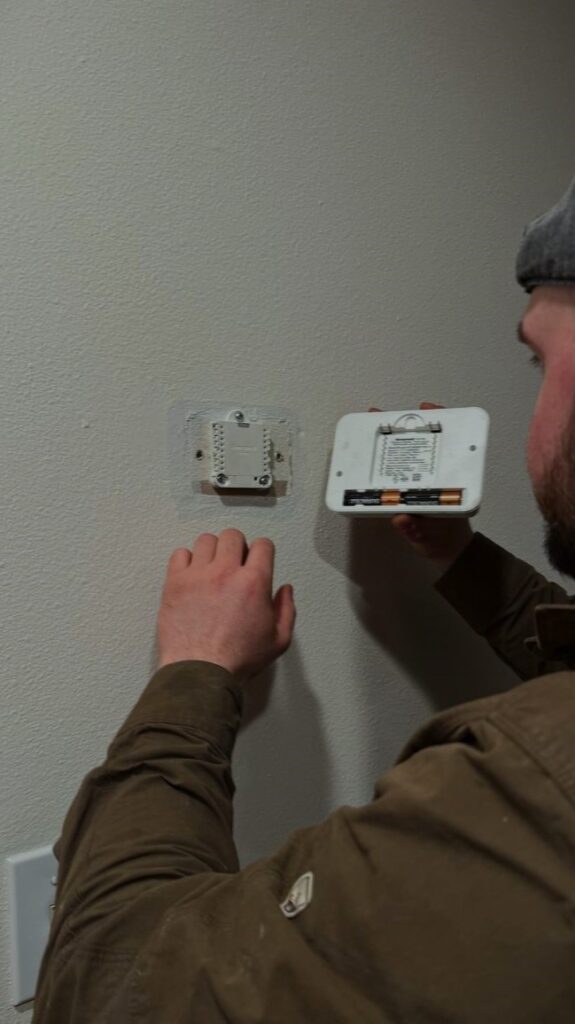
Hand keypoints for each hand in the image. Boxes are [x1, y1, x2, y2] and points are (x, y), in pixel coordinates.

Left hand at [157, 529, 295, 679]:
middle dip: (237, 546)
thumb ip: (287, 610)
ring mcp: (198, 575)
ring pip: (205, 540)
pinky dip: (187, 561)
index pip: (263, 545)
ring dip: (212, 550)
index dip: (263, 552)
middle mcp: (226, 572)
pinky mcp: (175, 583)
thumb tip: (285, 589)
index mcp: (254, 583)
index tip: (258, 561)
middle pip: (232, 535)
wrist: (201, 672)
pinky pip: (179, 554)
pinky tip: (192, 575)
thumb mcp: (278, 640)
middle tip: (235, 563)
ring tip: (212, 567)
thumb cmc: (238, 660)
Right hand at [372, 402, 474, 571]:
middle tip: (380, 415)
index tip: (425, 410)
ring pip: (410, 454)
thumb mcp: (429, 538)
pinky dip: (387, 459)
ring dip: (392, 440)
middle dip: (404, 426)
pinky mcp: (410, 489)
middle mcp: (436, 476)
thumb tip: (401, 518)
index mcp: (448, 482)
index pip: (445, 445)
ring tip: (372, 425)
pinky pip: (399, 471)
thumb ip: (415, 530)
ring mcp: (423, 481)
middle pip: (422, 444)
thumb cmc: (443, 542)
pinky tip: (373, 452)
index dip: (438, 423)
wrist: (447, 553)